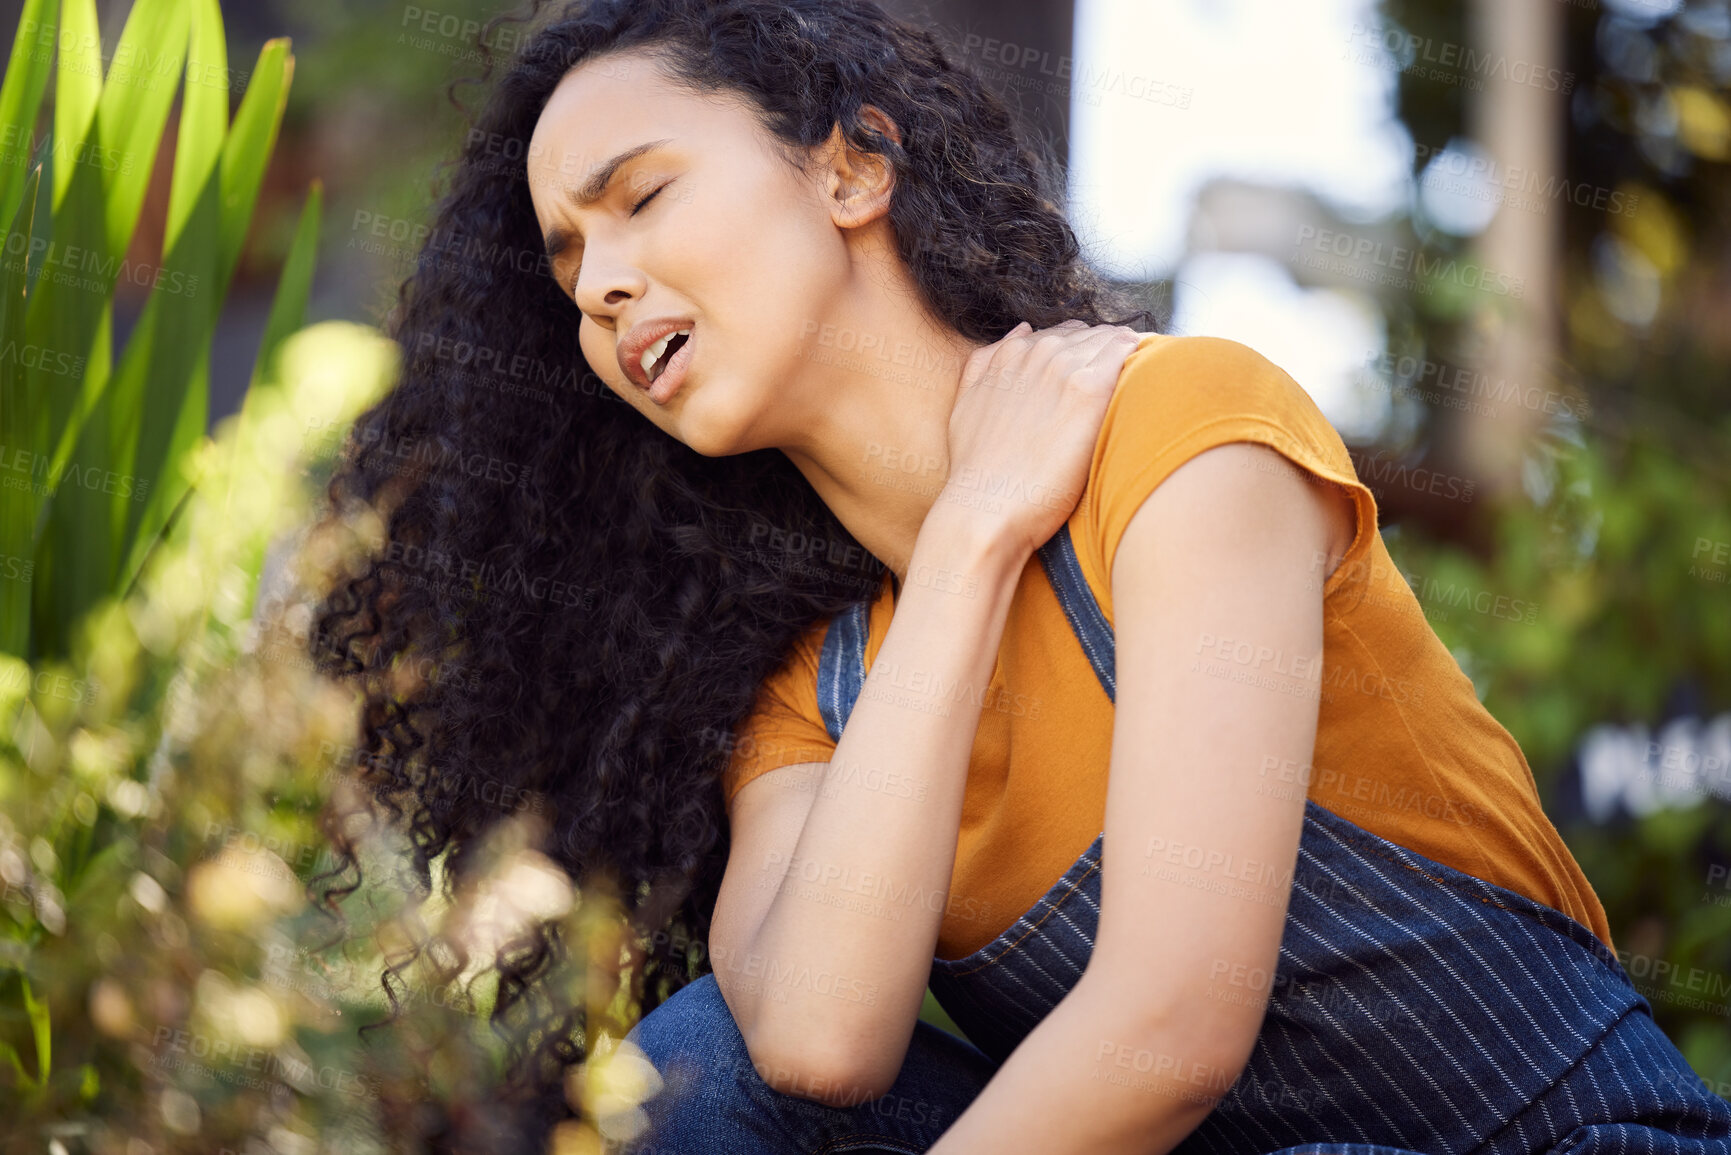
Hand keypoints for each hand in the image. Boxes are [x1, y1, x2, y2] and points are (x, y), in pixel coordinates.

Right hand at [938, 319, 1143, 557]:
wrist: (986, 507)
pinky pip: (1128, 353)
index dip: (1082, 355)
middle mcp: (1037, 351)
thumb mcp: (965, 405)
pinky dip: (1141, 362)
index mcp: (1011, 353)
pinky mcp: (1089, 390)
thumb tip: (1020, 332)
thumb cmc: (978, 470)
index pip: (1064, 335)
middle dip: (1106, 353)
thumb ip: (985, 365)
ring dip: (1127, 357)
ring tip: (1143, 385)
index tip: (1095, 379)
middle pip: (1090, 335)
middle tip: (1121, 386)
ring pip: (1112, 339)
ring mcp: (1063, 367)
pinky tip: (1149, 384)